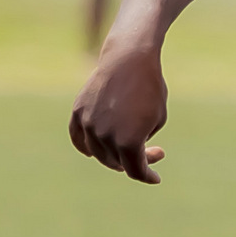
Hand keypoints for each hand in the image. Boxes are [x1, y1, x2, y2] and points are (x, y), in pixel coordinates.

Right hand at [71, 41, 171, 183]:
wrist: (129, 58)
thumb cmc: (150, 88)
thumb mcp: (157, 119)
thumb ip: (142, 142)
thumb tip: (128, 154)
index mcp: (128, 142)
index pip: (136, 171)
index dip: (148, 175)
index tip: (156, 178)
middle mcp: (104, 137)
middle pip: (117, 163)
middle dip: (136, 160)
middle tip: (154, 151)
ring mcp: (88, 125)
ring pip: (98, 153)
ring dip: (114, 154)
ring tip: (129, 147)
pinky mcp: (78, 112)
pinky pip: (78, 138)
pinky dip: (86, 147)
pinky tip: (93, 151)